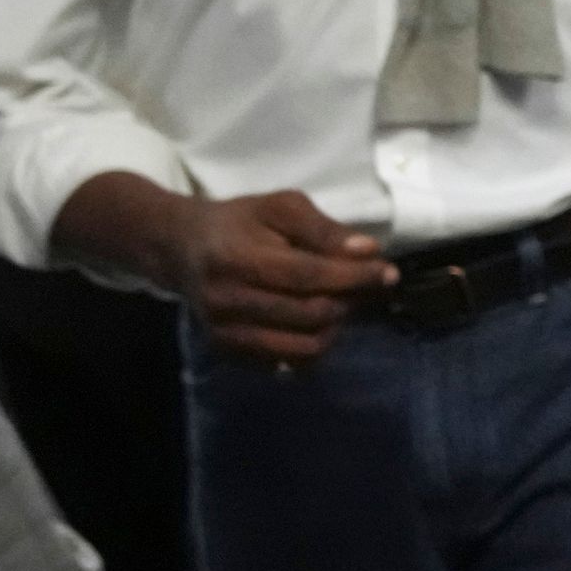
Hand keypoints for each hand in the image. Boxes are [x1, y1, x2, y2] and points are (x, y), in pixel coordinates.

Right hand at [159, 190, 396, 366]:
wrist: (182, 249)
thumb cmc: (239, 222)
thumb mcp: (280, 207)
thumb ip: (323, 229)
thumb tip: (367, 251)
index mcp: (237, 257)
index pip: (308, 276)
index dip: (354, 276)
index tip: (388, 272)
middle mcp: (226, 301)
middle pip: (310, 314)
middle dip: (350, 301)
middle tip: (367, 286)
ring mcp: (224, 333)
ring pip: (303, 347)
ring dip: (336, 328)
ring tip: (343, 303)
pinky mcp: (228, 353)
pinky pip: (286, 363)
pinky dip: (312, 346)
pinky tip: (318, 322)